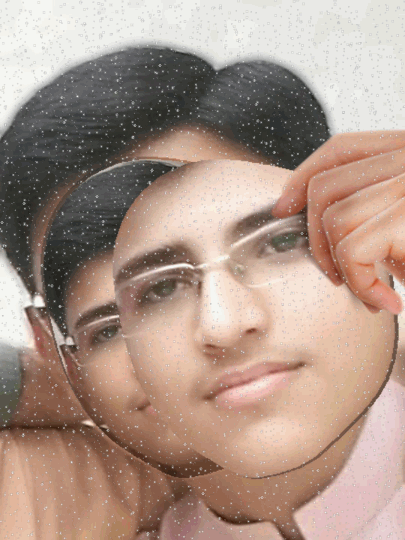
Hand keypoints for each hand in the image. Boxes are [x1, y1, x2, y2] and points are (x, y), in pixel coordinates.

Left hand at [272, 131, 404, 314]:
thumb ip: (381, 209)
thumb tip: (329, 225)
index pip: (340, 149)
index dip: (301, 177)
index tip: (283, 207)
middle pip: (325, 186)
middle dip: (315, 239)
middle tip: (338, 274)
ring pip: (335, 221)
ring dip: (343, 269)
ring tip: (372, 291)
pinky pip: (355, 248)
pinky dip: (362, 284)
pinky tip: (388, 301)